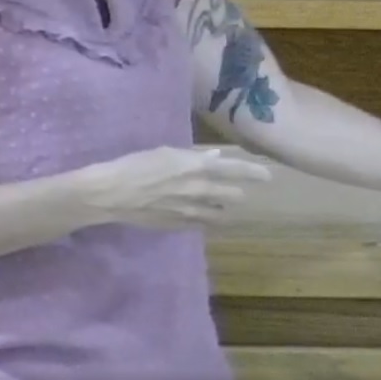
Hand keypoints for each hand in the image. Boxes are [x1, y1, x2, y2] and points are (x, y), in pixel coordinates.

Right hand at [81, 146, 271, 229]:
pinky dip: (205, 219)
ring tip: (220, 205)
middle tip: (236, 190)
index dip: (254, 172)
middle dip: (237, 192)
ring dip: (223, 208)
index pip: (235, 170)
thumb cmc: (137, 165)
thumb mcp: (167, 153)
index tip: (268, 176)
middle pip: (233, 196)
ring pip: (220, 214)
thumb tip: (216, 158)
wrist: (112, 193)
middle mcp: (199, 190)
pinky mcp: (179, 226)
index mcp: (197, 167)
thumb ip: (195, 158)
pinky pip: (202, 225)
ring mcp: (190, 211)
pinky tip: (201, 215)